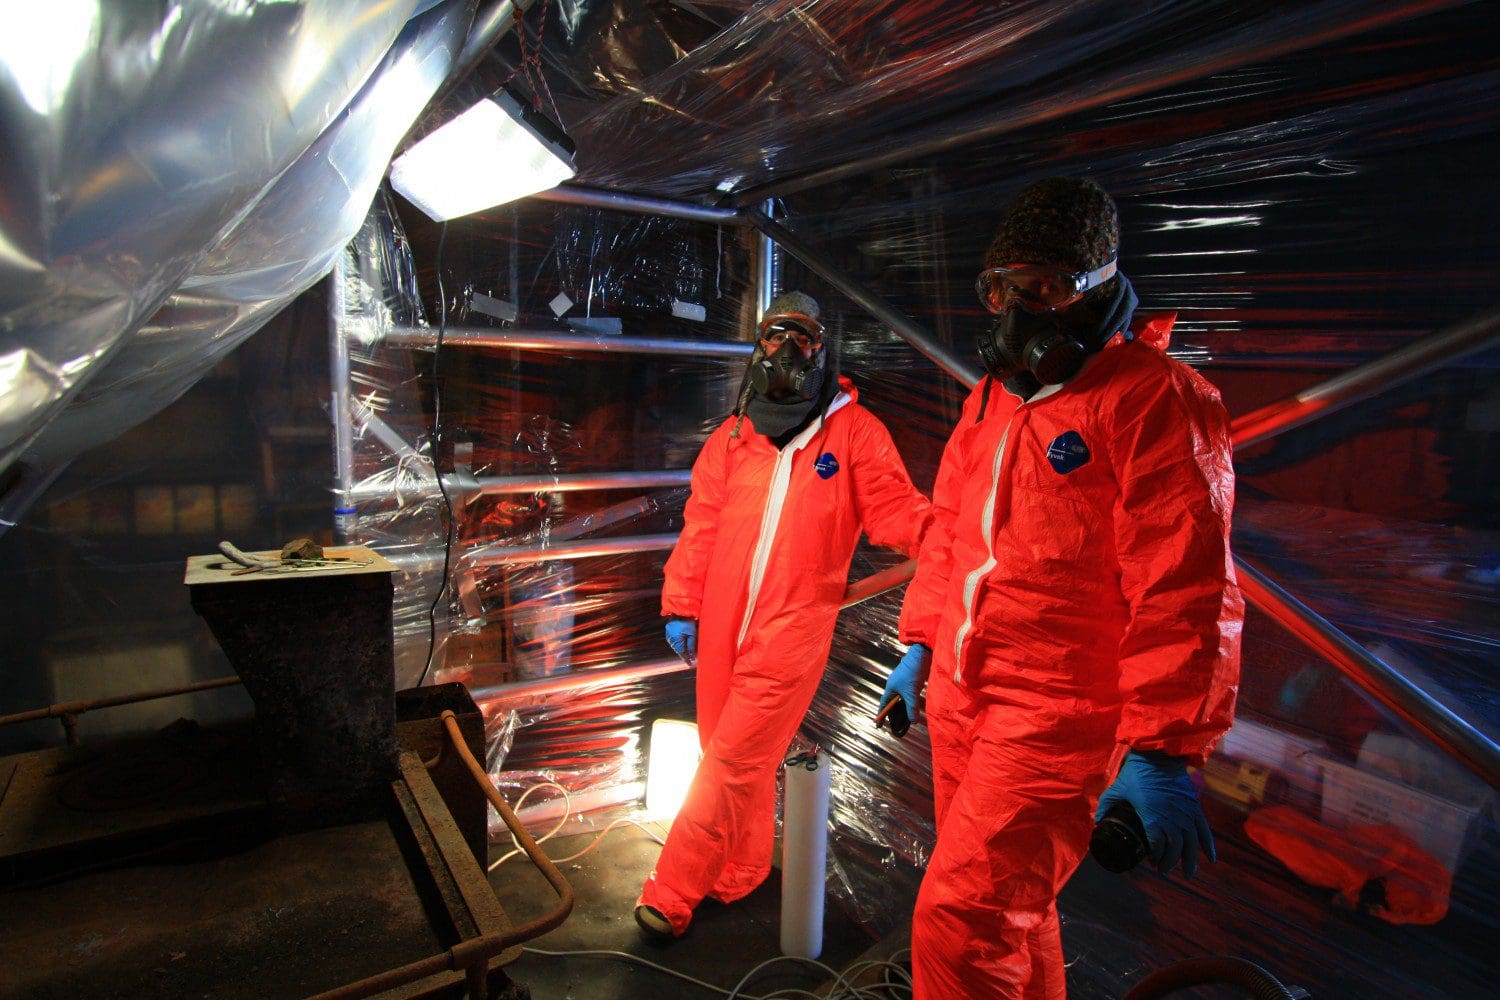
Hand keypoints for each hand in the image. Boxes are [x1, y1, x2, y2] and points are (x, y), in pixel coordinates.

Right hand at [664, 618, 697, 665]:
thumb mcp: (692, 634)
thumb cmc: (687, 622)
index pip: (682, 653)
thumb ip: (691, 645)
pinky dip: (679, 644)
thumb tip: (692, 656)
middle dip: (685, 655)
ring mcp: (669, 637)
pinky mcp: (669, 633)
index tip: (690, 665)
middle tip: (691, 659)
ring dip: (682, 650)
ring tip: (688, 654)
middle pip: (679, 651)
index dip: (687, 659)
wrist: (679, 611)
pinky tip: (683, 646)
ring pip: (676, 647)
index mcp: (677, 641)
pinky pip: (675, 642)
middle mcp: (671, 640)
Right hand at [880, 643, 930, 722]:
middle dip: (895, 714)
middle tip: (898, 725)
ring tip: (909, 719)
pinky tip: (917, 707)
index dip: (881, 715)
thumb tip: (914, 722)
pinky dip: (913, 702)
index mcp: (891, 688)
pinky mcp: (912, 681)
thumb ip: (912, 708)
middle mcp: (896, 686)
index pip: (884, 705)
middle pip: (894, 703)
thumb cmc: (912, 673)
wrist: (921, 656)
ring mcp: (904, 684)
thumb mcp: (912, 693)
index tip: (878, 725)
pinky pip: (910, 695)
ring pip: (903, 700)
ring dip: (906, 708)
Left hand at [1095, 751, 1214, 877]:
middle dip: (1171, 863)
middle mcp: (1172, 819)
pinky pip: (1205, 830)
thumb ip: (1106, 805)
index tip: (1152, 863)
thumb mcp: (1117, 789)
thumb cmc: (1136, 772)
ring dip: (1191, 860)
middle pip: (1175, 849)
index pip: (1158, 847)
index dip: (1157, 858)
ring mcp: (1186, 813)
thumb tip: (1097, 821)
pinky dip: (1209, 845)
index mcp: (1153, 817)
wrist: (1159, 755)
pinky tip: (1211, 859)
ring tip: (1188, 873)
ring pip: (1192, 844)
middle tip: (1164, 870)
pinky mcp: (1195, 807)